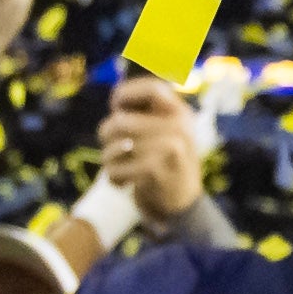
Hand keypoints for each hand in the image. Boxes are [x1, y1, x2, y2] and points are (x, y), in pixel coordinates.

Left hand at [99, 74, 207, 226]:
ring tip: (116, 165)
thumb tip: (117, 99)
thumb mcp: (168, 133)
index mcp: (181, 114)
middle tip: (111, 146)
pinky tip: (123, 182)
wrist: (185, 205)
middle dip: (107, 134)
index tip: (116, 105)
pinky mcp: (155, 172)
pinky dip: (114, 177)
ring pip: (115, 144)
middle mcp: (179, 128)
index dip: (126, 93)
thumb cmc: (168, 165)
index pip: (152, 88)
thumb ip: (147, 114)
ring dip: (108, 158)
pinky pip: (116, 168)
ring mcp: (168, 149)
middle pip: (121, 120)